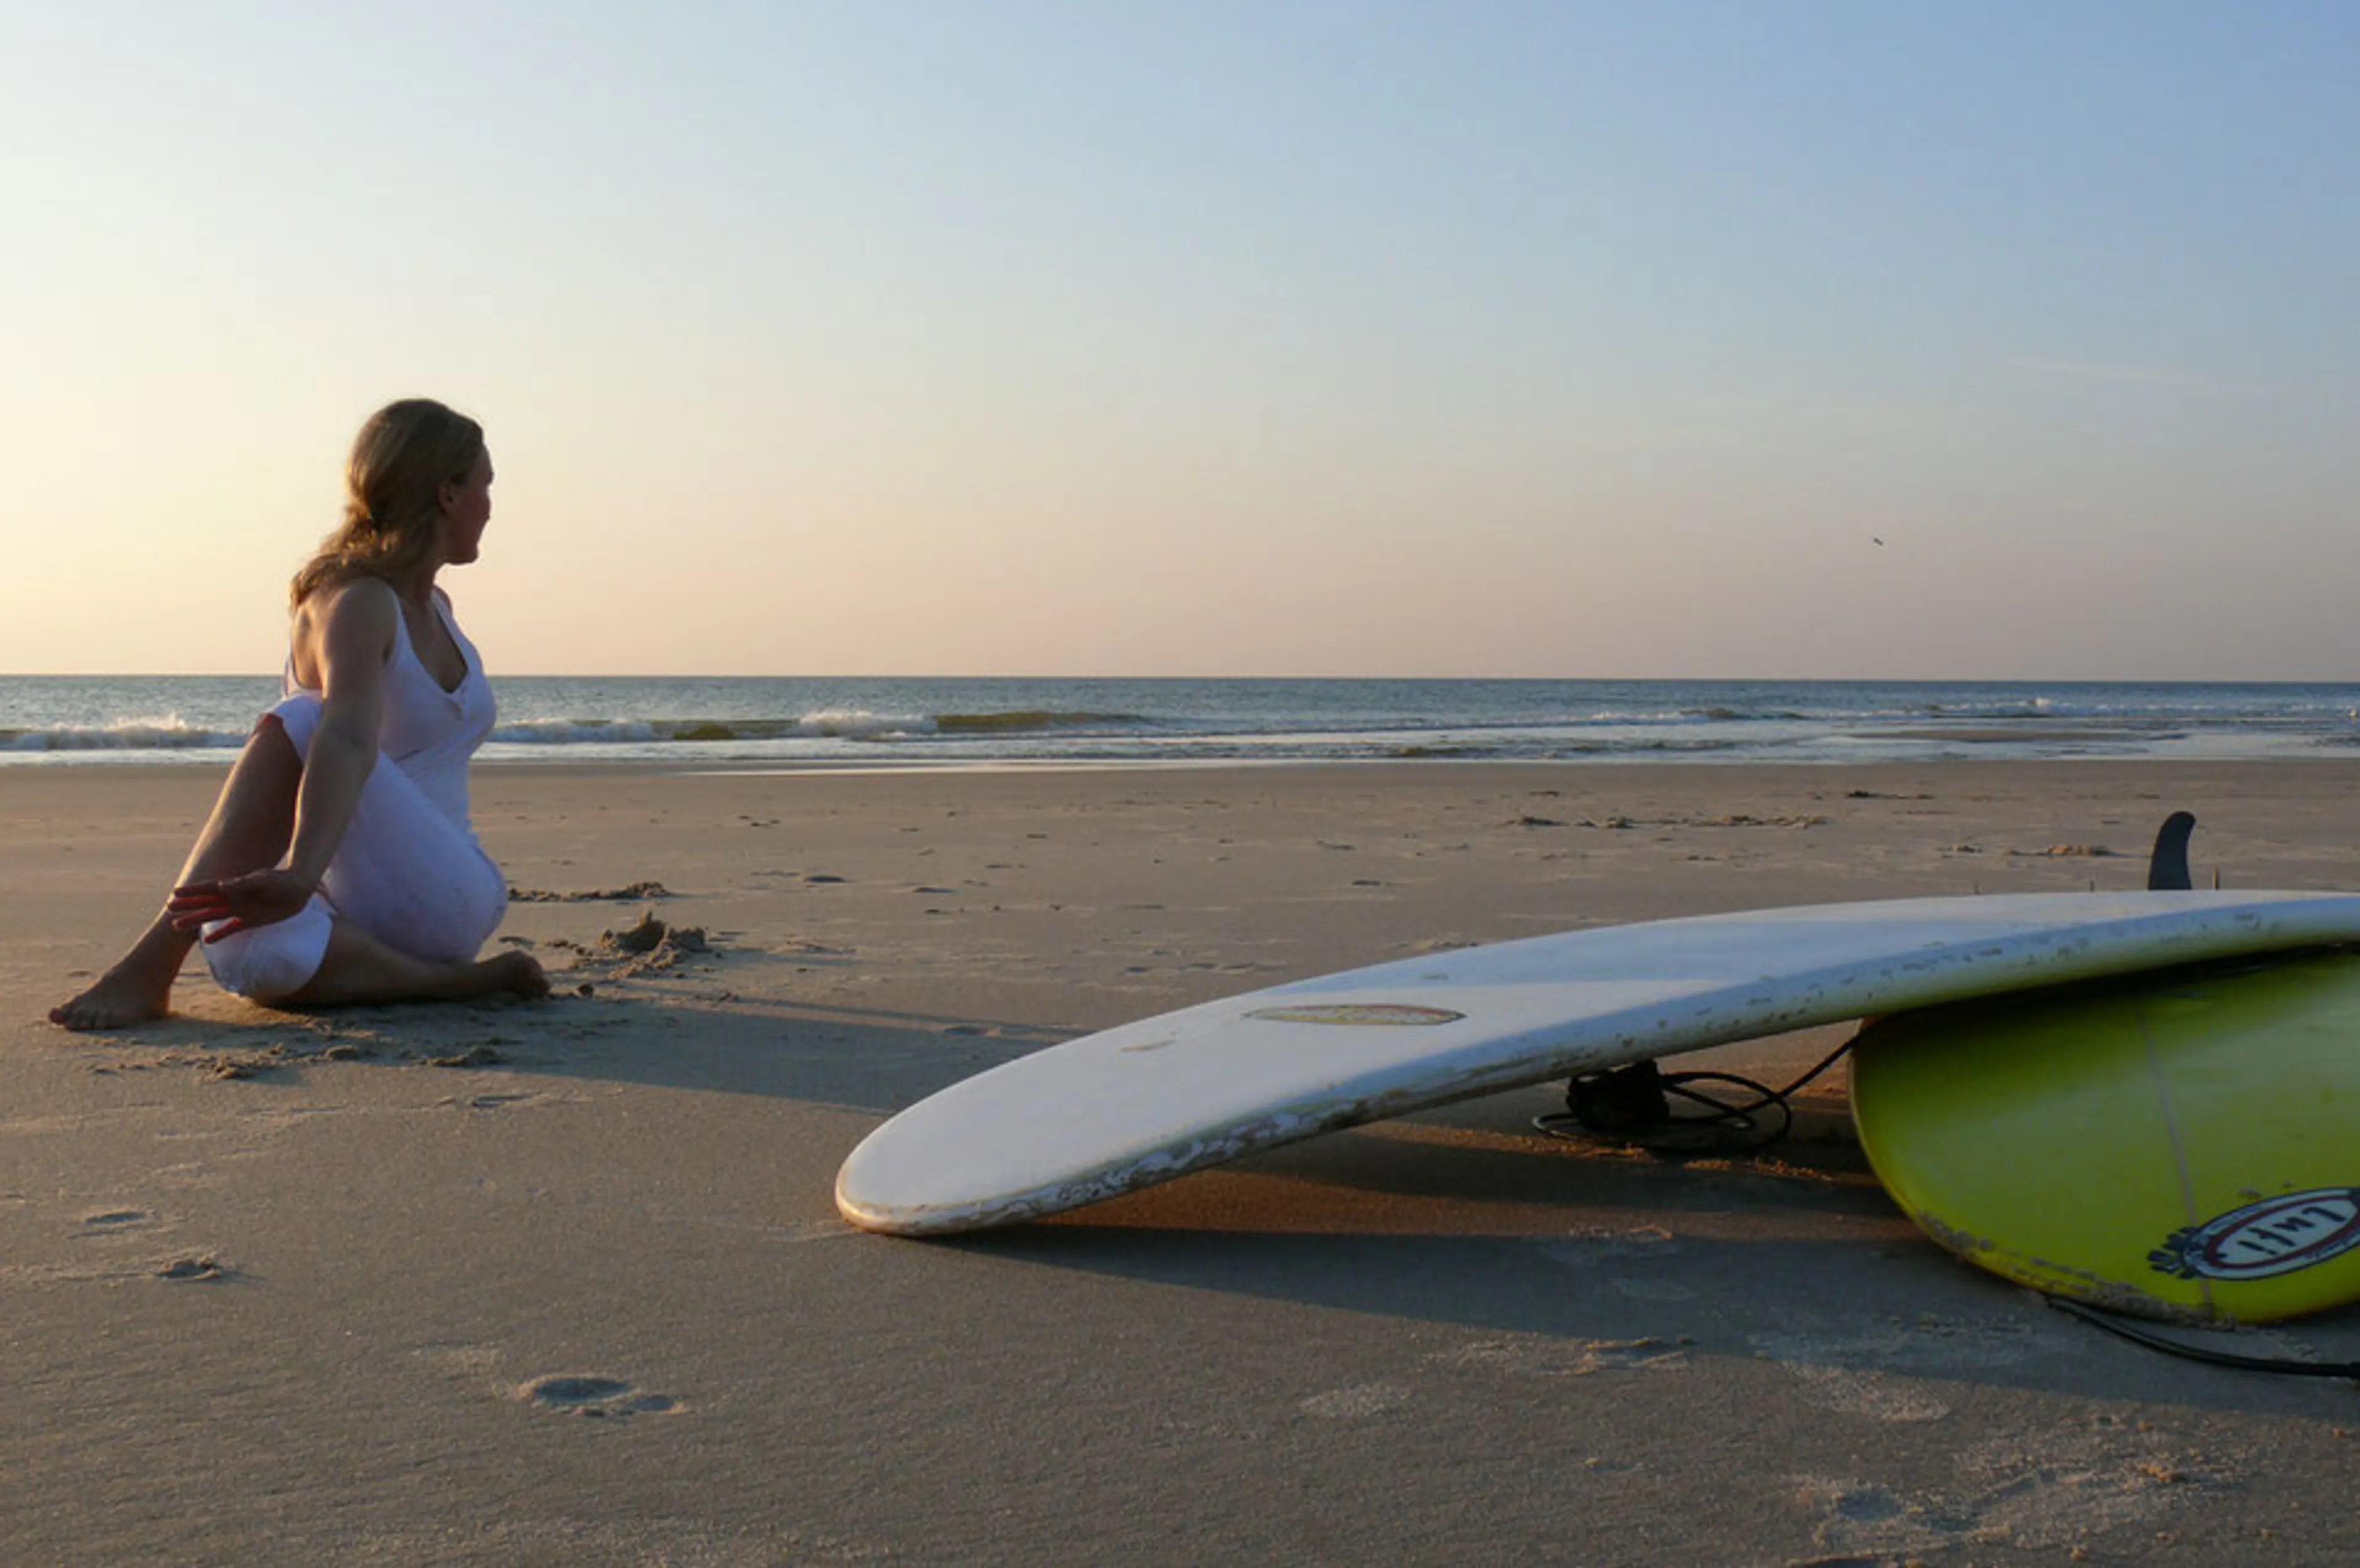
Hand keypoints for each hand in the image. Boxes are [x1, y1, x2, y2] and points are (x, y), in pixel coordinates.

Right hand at [168, 869, 319, 941]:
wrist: (298, 887)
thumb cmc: (281, 880)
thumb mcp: (263, 881)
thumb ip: (243, 884)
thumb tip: (221, 885)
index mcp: (234, 886)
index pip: (208, 888)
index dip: (192, 891)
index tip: (174, 893)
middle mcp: (234, 898)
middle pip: (205, 903)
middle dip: (187, 906)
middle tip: (168, 910)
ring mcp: (241, 910)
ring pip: (213, 916)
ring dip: (196, 920)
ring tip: (177, 925)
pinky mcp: (250, 920)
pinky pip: (231, 929)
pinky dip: (220, 935)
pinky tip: (207, 940)